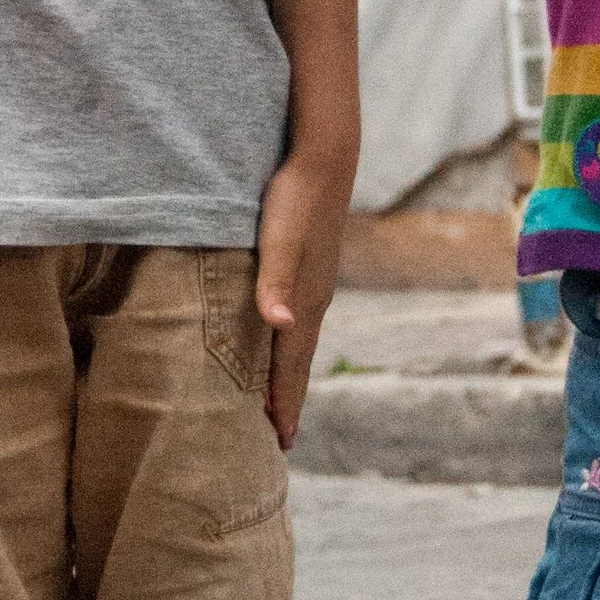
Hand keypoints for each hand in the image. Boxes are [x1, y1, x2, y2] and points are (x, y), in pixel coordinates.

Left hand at [255, 154, 350, 451]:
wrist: (324, 157)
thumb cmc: (295, 197)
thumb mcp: (280, 239)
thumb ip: (276, 281)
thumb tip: (281, 325)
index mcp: (304, 301)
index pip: (290, 366)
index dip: (283, 403)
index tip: (279, 442)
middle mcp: (313, 300)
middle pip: (297, 362)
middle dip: (287, 400)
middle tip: (278, 439)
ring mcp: (313, 283)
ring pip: (298, 342)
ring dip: (286, 374)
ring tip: (276, 400)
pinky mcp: (309, 266)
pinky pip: (296, 319)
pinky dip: (286, 343)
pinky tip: (279, 339)